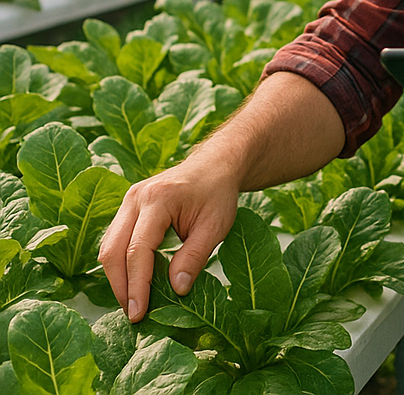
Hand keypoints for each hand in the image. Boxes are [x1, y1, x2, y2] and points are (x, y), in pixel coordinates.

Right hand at [99, 153, 239, 321]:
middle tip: (133, 314)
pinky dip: (120, 263)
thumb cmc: (218, 194)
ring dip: (117, 277)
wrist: (216, 165)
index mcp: (159, 199)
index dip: (137, 286)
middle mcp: (136, 197)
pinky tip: (134, 280)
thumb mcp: (216, 226)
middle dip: (120, 286)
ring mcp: (129, 199)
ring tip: (133, 301)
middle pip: (113, 250)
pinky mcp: (128, 206)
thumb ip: (195, 257)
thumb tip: (177, 290)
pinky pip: (114, 239)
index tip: (138, 314)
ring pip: (108, 246)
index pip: (138, 250)